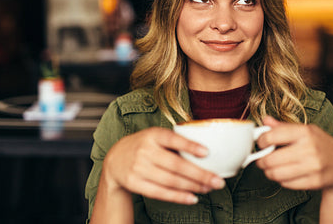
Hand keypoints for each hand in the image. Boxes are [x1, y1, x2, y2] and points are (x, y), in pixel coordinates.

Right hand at [101, 127, 225, 204]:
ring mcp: (138, 168)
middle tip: (218, 181)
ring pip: (171, 181)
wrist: (115, 159)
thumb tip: (207, 152)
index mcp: (153, 135)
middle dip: (200, 174)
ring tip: (209, 188)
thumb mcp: (155, 136)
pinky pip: (160, 193)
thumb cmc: (144, 145)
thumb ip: (175, 141)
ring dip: (193, 186)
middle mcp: (145, 150)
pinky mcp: (135, 183)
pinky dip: (178, 197)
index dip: (189, 146)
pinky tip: (192, 198)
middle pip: (176, 165)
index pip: (173, 139)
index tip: (207, 152)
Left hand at [256, 116, 332, 192]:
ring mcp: (313, 166)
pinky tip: (286, 174)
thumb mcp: (306, 130)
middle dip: (262, 161)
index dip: (261, 141)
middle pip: (270, 159)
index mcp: (305, 132)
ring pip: (276, 174)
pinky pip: (286, 184)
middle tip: (262, 160)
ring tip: (271, 168)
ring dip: (269, 172)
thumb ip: (283, 127)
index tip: (261, 143)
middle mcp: (309, 148)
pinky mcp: (314, 181)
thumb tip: (265, 120)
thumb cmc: (320, 145)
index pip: (271, 136)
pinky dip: (282, 180)